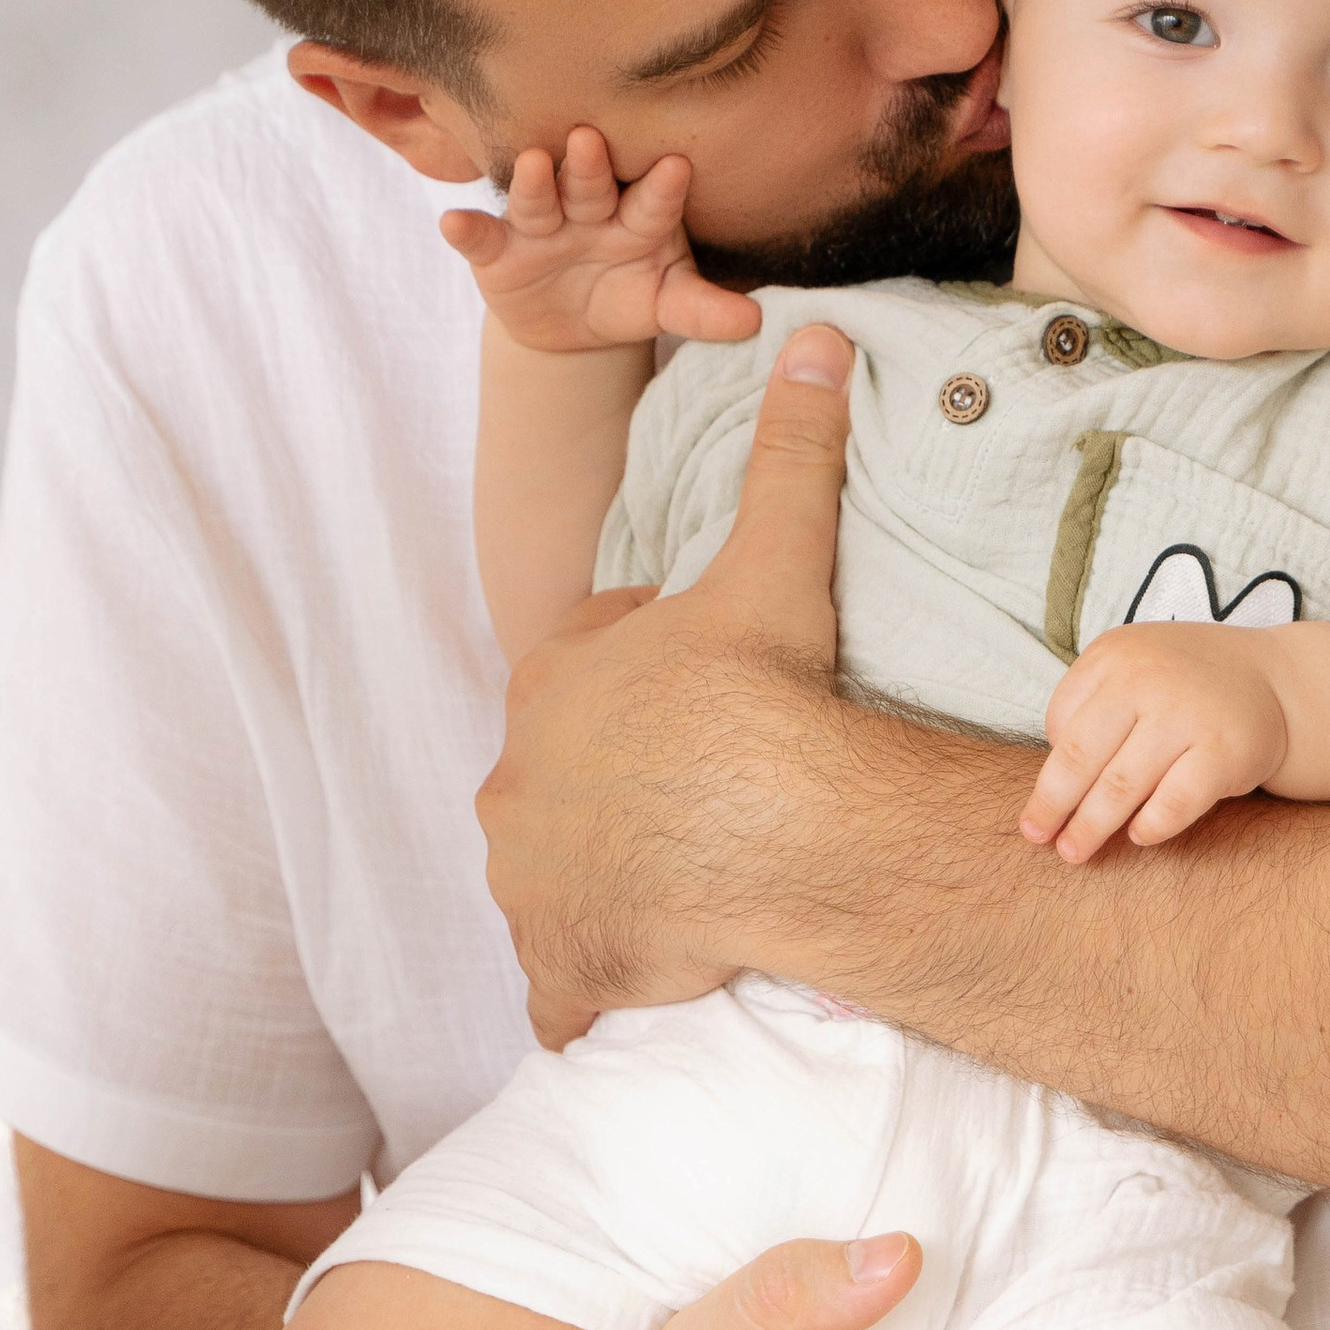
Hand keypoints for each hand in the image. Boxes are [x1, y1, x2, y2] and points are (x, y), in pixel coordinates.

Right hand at [440, 126, 763, 352]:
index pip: (654, 201)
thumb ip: (704, 311)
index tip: (678, 168)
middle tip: (594, 140)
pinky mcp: (498, 251)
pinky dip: (465, 230)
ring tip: (533, 163)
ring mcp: (541, 226)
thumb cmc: (629, 295)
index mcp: (640, 218)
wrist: (571, 328)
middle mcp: (590, 210)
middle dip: (591, 165)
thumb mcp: (665, 304)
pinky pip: (480, 237)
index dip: (662, 187)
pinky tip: (450, 221)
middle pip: (591, 185)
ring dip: (532, 181)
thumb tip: (756, 323)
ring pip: (537, 199)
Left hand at [478, 324, 854, 1043]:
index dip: (652, 680)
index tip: (710, 700)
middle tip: (698, 800)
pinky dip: (579, 990)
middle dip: (615, 787)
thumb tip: (814, 339)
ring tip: (674, 887)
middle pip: (564, 778)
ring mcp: (529, 878)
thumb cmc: (758, 697)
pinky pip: (558, 988)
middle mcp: (516, 780)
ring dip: (597, 881)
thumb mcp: (772, 562)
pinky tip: (621, 987)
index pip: (589, 672)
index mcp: (552, 682)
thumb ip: (789, 455)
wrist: (766, 827)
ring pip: (551, 875)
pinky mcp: (557, 961)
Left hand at [1022, 626, 1289, 862]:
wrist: (1277, 682)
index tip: (1046, 799)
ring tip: (1074, 852)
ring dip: (1091, 827)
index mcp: (1115, 655)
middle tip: (1037, 837)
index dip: (1051, 765)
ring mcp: (1187, 714)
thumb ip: (1093, 709)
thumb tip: (1053, 786)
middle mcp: (1147, 678)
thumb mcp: (1135, 671)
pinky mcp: (1223, 752)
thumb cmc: (1188, 687)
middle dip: (1051, 805)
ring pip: (1120, 786)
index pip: (1061, 721)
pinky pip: (1172, 804)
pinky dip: (1150, 826)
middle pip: (1079, 757)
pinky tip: (1139, 837)